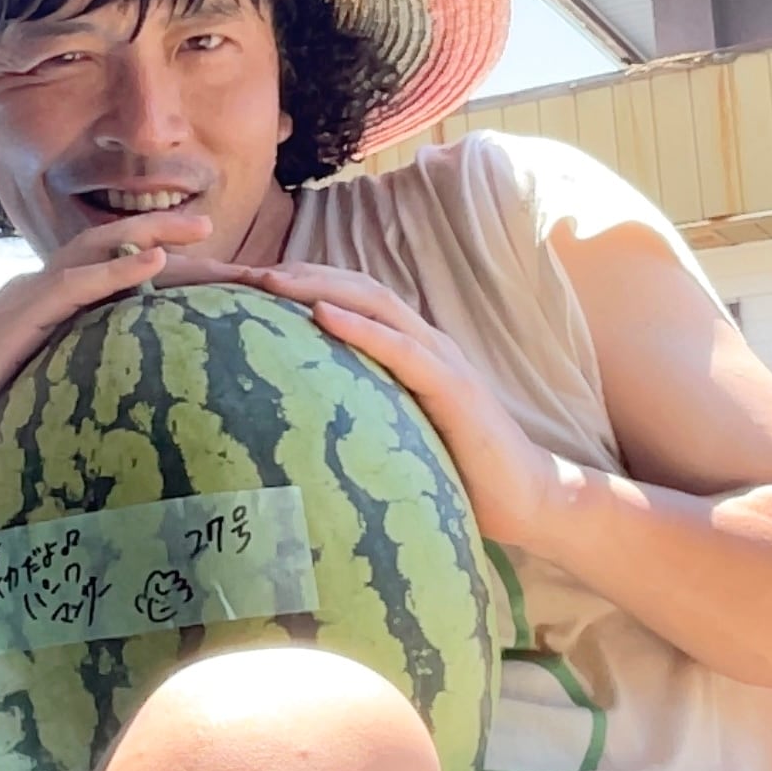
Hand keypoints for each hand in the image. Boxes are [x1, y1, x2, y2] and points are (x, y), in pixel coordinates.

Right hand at [0, 211, 214, 500]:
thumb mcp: (48, 395)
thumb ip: (83, 385)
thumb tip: (128, 407)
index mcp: (53, 308)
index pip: (118, 273)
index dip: (168, 266)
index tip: (214, 264)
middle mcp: (43, 291)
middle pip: (115, 245)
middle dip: (168, 231)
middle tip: (213, 221)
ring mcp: (28, 298)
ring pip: (97, 249)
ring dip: (151, 232)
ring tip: (198, 226)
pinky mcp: (18, 316)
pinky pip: (72, 283)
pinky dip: (114, 268)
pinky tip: (153, 260)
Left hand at [182, 259, 564, 546]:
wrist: (527, 497)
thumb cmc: (457, 471)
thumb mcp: (397, 434)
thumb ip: (362, 414)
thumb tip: (301, 423)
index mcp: (410, 350)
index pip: (350, 301)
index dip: (302, 286)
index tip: (247, 286)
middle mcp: (425, 343)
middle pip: (356, 290)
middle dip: (300, 275)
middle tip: (244, 273)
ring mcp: (442, 361)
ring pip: (375, 306)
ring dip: (320, 288)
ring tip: (270, 281)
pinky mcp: (453, 388)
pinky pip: (402, 349)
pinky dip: (360, 328)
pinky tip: (323, 316)